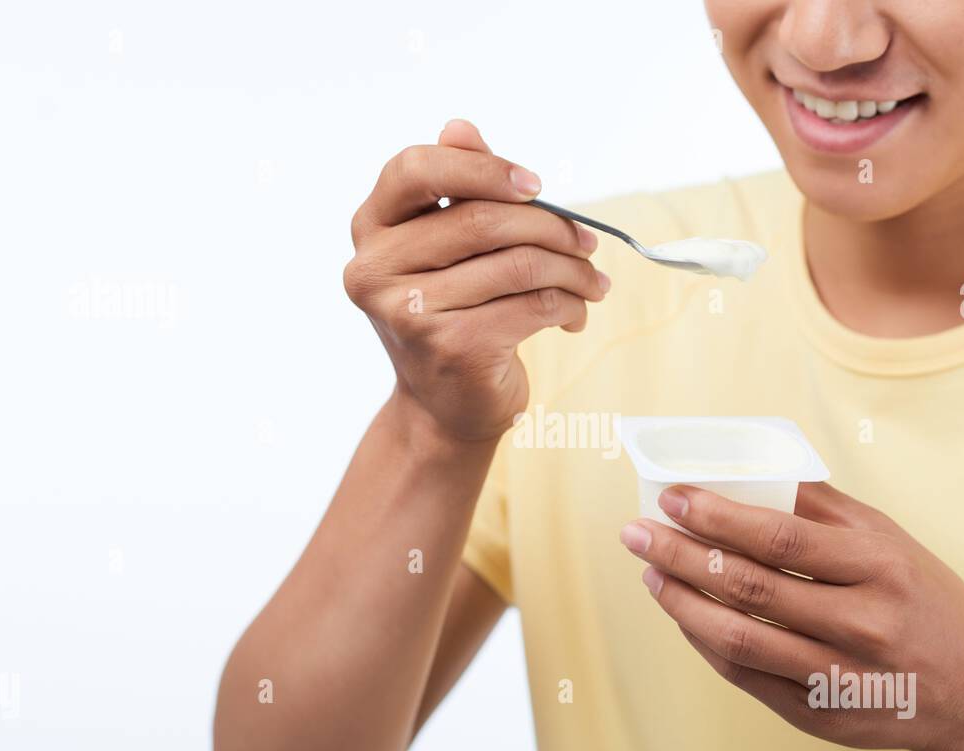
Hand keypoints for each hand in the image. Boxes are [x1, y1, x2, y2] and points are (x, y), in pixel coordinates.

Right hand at [343, 119, 609, 443]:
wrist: (442, 411)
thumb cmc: (450, 318)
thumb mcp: (443, 252)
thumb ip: (453, 191)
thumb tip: (461, 127)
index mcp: (371, 231)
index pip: (416, 170)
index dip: (482, 168)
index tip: (535, 186)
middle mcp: (377, 271)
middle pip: (483, 219)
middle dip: (551, 226)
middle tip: (588, 241)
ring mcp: (412, 312)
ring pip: (519, 264)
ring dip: (572, 270)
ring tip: (592, 282)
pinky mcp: (455, 347)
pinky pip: (535, 306)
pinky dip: (569, 306)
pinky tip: (575, 313)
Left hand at [619, 483, 963, 750]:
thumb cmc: (926, 602)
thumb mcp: (892, 542)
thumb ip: (826, 508)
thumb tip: (755, 466)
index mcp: (880, 569)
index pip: (780, 539)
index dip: (717, 516)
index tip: (671, 497)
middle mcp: (862, 626)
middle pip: (749, 588)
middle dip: (681, 555)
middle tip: (636, 533)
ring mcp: (839, 680)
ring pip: (738, 639)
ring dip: (681, 604)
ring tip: (650, 575)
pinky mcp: (820, 718)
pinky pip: (745, 677)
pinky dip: (705, 643)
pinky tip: (683, 615)